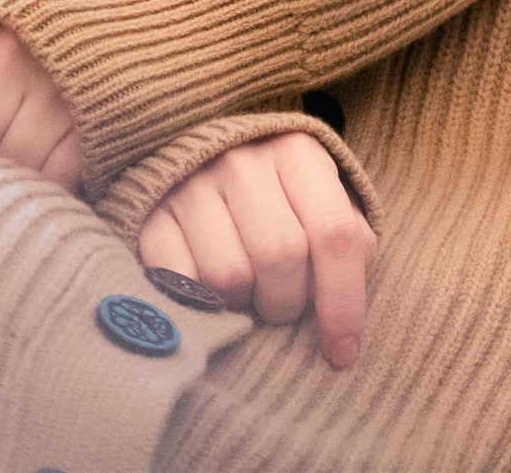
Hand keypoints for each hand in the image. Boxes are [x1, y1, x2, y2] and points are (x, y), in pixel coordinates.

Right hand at [135, 130, 377, 367]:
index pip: (335, 234)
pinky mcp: (151, 215)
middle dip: (287, 303)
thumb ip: (346, 232)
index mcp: (298, 156)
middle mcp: (244, 164)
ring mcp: (192, 186)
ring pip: (229, 276)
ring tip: (246, 294)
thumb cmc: (275, 192)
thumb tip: (359, 263)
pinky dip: (199, 304)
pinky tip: (209, 294)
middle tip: (282, 307)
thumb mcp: (318, 196)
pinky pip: (179, 282)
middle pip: (281, 256)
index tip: (343, 353)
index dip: (344, 303)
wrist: (198, 159)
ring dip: (243, 305)